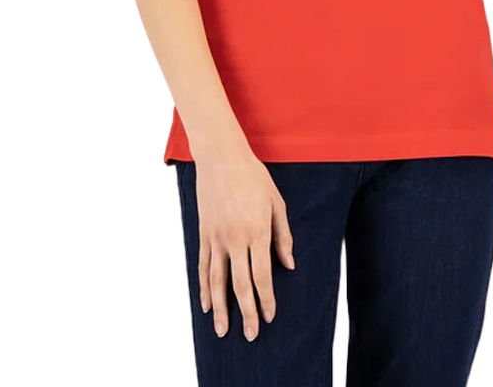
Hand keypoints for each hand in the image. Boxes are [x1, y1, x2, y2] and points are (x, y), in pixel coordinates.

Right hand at [193, 147, 295, 340]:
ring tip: (222, 330)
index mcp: (257, 231)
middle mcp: (235, 238)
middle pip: (240, 284)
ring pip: (217, 280)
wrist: (221, 157)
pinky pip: (203, 266)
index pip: (262, 274)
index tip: (270, 316)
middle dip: (246, 312)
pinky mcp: (203, 233)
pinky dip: (204, 287)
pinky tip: (206, 304)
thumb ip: (283, 236)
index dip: (266, 298)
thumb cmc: (253, 177)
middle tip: (251, 335)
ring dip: (220, 308)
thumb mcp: (276, 203)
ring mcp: (216, 237)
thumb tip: (289, 264)